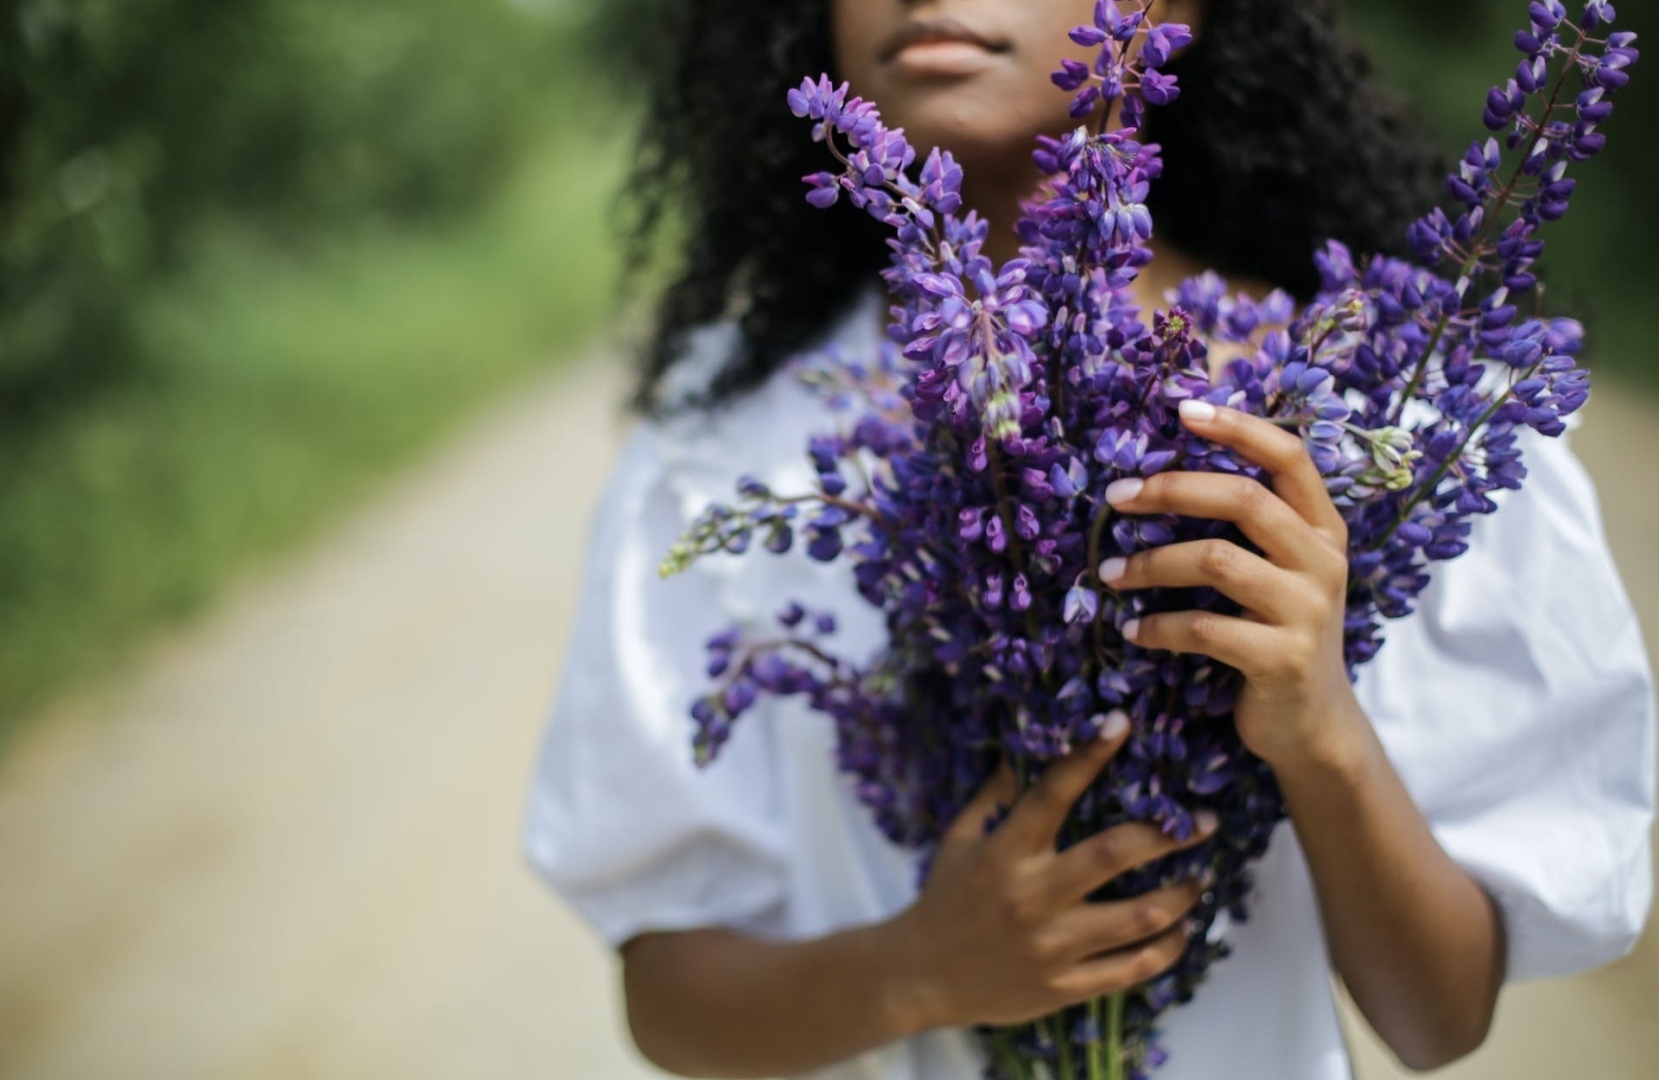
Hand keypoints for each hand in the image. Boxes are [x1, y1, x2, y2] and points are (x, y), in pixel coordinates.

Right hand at [881, 716, 1216, 1033]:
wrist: (922, 978)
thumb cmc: (945, 898)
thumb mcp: (959, 840)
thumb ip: (993, 796)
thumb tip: (1022, 749)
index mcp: (1005, 853)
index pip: (1053, 793)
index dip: (1088, 755)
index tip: (1121, 723)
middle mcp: (1032, 896)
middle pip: (1113, 854)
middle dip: (1167, 834)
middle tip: (1204, 821)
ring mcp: (1053, 946)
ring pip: (1138, 916)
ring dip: (1181, 894)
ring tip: (1200, 876)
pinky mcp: (1066, 986)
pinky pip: (1132, 968)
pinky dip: (1167, 947)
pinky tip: (1181, 929)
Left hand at [1098, 399, 1366, 773]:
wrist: (1312, 724)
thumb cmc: (1276, 633)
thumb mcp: (1278, 573)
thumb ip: (1248, 527)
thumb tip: (1162, 477)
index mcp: (1322, 529)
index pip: (1289, 457)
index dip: (1239, 428)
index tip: (1184, 411)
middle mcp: (1323, 561)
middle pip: (1244, 499)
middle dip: (1172, 489)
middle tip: (1116, 497)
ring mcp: (1308, 611)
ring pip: (1216, 560)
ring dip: (1150, 563)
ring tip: (1108, 574)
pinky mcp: (1282, 659)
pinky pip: (1204, 628)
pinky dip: (1157, 627)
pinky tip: (1133, 631)